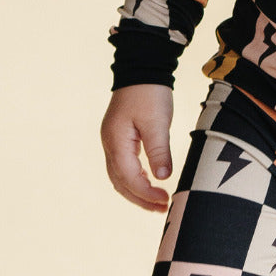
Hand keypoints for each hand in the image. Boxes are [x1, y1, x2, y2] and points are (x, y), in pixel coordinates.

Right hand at [100, 84, 174, 212]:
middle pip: (120, 182)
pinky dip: (135, 178)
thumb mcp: (157, 122)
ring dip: (137, 190)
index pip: (129, 177)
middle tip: (162, 208)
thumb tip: (162, 178)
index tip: (166, 200)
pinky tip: (149, 181)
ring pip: (120, 175)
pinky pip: (123, 165)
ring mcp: (112, 140)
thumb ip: (158, 151)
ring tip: (157, 201)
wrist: (142, 67)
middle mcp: (109, 144)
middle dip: (140, 198)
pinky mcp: (119, 136)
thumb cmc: (150, 92)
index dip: (146, 192)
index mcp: (115, 141)